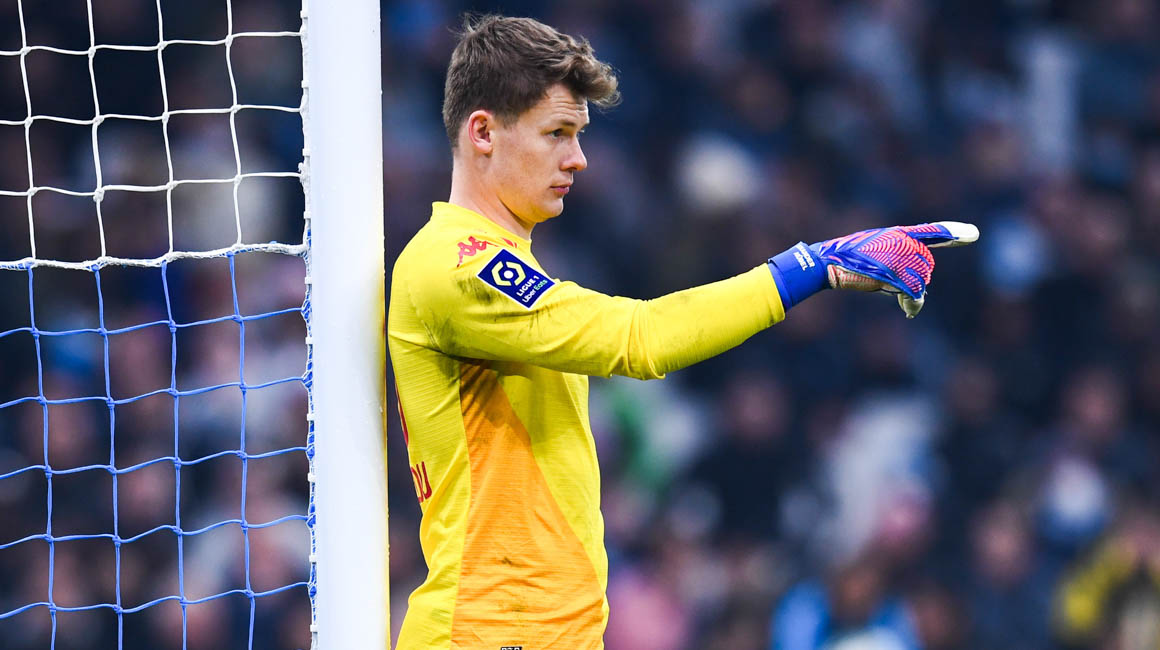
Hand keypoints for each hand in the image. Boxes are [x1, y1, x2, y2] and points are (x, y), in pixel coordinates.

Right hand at [767, 222, 977, 317]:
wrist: (826, 263)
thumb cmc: (848, 264)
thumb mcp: (875, 260)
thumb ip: (899, 269)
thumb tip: (918, 295)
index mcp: (897, 234)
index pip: (931, 232)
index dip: (952, 233)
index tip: (973, 234)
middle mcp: (901, 242)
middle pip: (926, 266)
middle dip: (917, 283)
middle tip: (902, 294)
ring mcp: (897, 256)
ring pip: (922, 281)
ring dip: (914, 297)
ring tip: (905, 304)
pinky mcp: (892, 272)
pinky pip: (915, 293)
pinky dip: (913, 305)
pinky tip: (908, 312)